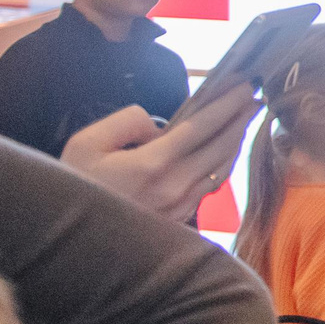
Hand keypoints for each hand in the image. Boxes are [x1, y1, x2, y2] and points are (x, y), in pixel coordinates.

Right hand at [61, 82, 260, 220]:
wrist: (70, 238)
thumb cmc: (74, 185)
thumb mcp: (86, 144)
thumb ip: (127, 121)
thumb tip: (159, 126)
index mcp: (153, 165)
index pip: (202, 127)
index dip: (227, 104)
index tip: (246, 84)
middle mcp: (175, 187)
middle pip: (221, 146)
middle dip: (241, 117)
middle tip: (254, 95)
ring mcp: (181, 206)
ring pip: (222, 167)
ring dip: (237, 139)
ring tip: (246, 118)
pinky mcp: (180, 219)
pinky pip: (212, 185)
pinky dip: (223, 162)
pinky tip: (226, 150)